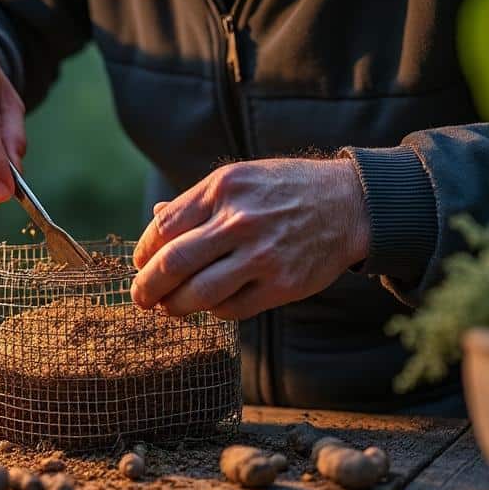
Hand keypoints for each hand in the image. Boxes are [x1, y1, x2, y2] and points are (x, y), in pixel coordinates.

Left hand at [130, 158, 369, 319]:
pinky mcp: (282, 285)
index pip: (162, 228)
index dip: (143, 252)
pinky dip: (213, 311)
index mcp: (223, 188)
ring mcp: (262, 255)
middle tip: (140, 297)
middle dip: (147, 287)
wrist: (348, 204)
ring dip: (174, 307)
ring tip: (169, 307)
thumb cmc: (285, 190)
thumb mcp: (240, 178)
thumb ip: (197, 202)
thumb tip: (155, 220)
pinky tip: (213, 303)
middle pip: (172, 264)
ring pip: (198, 295)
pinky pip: (230, 310)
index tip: (140, 264)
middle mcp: (239, 220)